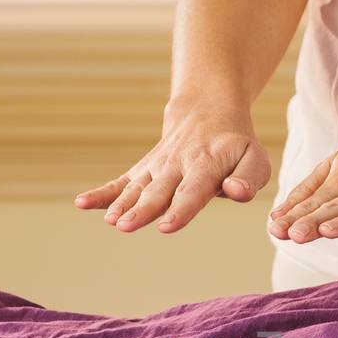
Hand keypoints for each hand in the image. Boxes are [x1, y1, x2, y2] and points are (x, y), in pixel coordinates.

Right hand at [73, 102, 271, 233]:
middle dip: (141, 209)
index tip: (166, 226)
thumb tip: (235, 193)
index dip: (180, 209)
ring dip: (121, 204)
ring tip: (109, 220)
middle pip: (158, 191)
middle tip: (124, 226)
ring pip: (137, 187)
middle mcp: (178, 165)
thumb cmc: (237, 145)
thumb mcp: (255, 159)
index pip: (193, 191)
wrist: (208, 112)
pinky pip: (121, 182)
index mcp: (206, 165)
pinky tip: (82, 203)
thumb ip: (248, 179)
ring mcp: (157, 167)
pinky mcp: (143, 170)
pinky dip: (102, 193)